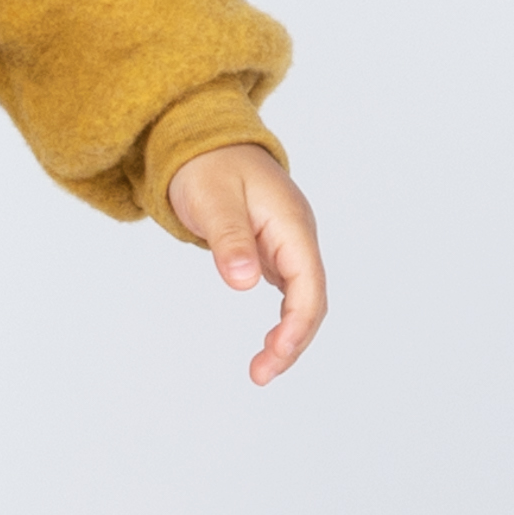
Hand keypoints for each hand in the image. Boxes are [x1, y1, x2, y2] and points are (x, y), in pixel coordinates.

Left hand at [165, 143, 327, 384]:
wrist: (202, 140)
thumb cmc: (207, 164)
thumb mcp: (212, 199)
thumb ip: (229, 239)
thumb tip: (245, 282)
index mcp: (291, 224)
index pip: (308, 284)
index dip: (297, 325)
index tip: (276, 354)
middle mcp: (297, 236)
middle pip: (311, 299)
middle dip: (293, 341)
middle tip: (261, 374)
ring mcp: (288, 244)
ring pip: (302, 299)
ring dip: (289, 336)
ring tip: (263, 369)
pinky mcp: (274, 250)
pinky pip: (289, 292)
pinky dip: (283, 321)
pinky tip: (269, 344)